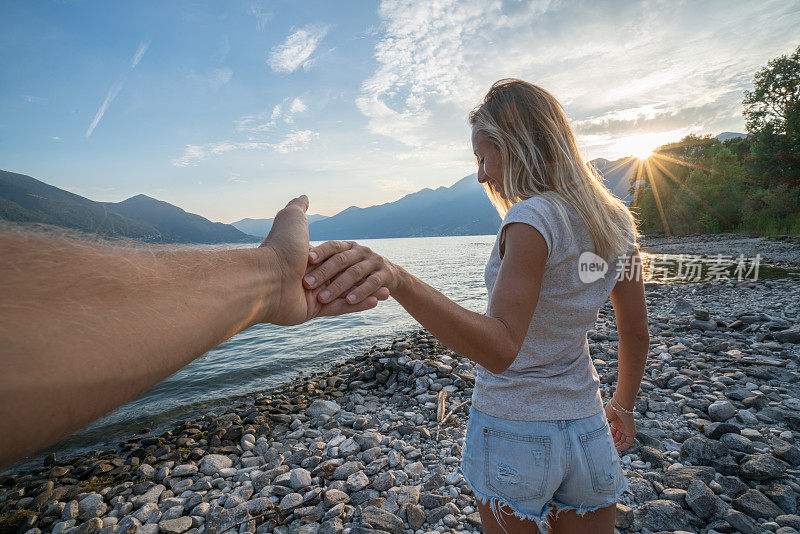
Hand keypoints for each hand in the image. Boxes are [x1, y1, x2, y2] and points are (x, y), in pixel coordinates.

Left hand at [259, 198, 388, 324]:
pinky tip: (379, 301)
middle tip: (380, 282)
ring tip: (386, 295)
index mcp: (310, 257)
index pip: (335, 254)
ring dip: (365, 292)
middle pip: (345, 273)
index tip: (365, 260)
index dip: (350, 257)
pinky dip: (362, 304)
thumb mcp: (291, 219)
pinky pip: (345, 308)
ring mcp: (316, 293)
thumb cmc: (281, 248)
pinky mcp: (318, 311)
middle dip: (361, 278)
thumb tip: (305, 196)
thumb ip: (299, 207)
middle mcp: (313, 275)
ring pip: (349, 290)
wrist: (268, 281)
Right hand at [604, 399, 635, 451]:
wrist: (620, 405)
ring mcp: (627, 429)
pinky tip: (618, 449)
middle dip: (614, 442)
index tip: (606, 441)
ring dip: (619, 445)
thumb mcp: (605, 417)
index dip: (610, 437)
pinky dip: (624, 446)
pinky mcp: (631, 432)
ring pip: (623, 440)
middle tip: (609, 447)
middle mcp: (622, 426)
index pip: (614, 433)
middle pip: (619, 437)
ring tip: (613, 449)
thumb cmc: (612, 408)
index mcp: (617, 422)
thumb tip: (598, 429)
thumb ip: (603, 424)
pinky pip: (629, 441)